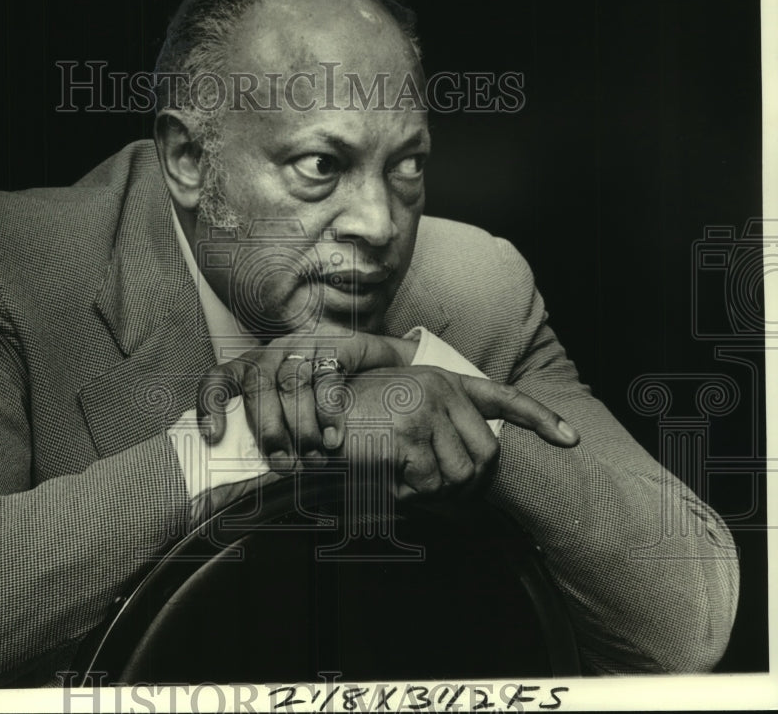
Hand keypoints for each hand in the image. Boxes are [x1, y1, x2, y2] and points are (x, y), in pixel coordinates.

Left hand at [196, 328, 418, 468]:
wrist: (376, 368)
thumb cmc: (321, 401)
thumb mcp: (289, 414)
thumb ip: (268, 434)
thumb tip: (241, 481)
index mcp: (251, 367)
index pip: (219, 378)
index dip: (211, 405)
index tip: (214, 437)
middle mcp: (273, 352)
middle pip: (258, 383)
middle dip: (267, 427)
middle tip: (282, 462)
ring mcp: (304, 345)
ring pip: (292, 381)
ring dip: (301, 425)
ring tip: (313, 457)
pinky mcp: (336, 344)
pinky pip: (328, 377)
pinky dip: (329, 412)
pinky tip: (333, 438)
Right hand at [315, 365, 578, 500]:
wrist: (306, 417)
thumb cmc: (352, 422)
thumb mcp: (400, 416)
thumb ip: (440, 435)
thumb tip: (472, 483)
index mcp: (443, 381)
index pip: (503, 396)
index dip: (541, 418)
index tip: (572, 437)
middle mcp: (440, 389)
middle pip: (484, 457)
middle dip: (463, 487)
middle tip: (425, 489)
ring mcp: (425, 408)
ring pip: (458, 477)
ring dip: (429, 493)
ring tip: (395, 478)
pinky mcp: (408, 432)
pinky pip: (428, 485)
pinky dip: (408, 496)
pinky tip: (384, 480)